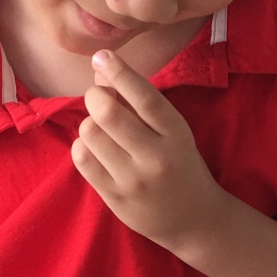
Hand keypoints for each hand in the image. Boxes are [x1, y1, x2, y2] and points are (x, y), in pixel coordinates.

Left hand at [72, 49, 226, 252]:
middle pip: (108, 113)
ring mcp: (133, 180)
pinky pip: (82, 159)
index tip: (102, 56)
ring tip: (100, 129)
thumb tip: (101, 70)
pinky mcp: (114, 198)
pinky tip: (94, 148)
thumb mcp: (172, 132)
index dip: (120, 72)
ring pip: (90, 133)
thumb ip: (138, 102)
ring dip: (89, 122)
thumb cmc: (180, 165)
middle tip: (98, 97)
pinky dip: (82, 145)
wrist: (194, 221)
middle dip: (95, 96)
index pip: (145, 97)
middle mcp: (156, 157)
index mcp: (176, 134)